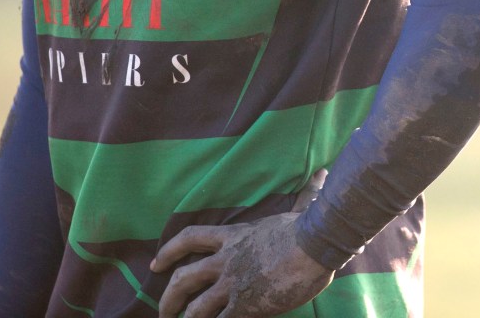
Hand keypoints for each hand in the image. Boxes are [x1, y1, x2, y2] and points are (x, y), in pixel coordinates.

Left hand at [150, 170, 332, 317]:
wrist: (313, 246)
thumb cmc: (305, 227)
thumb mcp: (297, 209)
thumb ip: (305, 195)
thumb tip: (322, 175)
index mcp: (232, 236)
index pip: (190, 237)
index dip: (169, 249)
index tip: (156, 262)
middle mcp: (226, 260)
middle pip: (184, 277)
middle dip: (168, 296)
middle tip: (162, 309)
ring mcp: (233, 284)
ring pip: (196, 307)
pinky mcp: (246, 305)